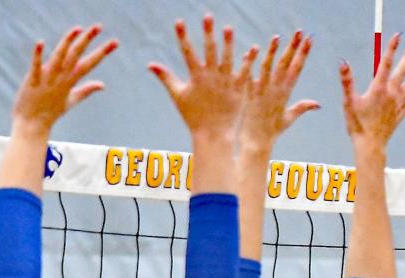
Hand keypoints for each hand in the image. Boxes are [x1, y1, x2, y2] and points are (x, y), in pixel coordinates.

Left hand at [11, 25, 117, 136]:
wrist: (32, 125)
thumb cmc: (50, 113)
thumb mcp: (72, 101)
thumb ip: (86, 90)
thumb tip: (102, 85)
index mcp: (70, 81)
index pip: (90, 64)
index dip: (103, 52)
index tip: (115, 42)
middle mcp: (60, 78)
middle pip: (76, 56)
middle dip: (88, 40)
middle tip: (99, 26)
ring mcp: (47, 79)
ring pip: (59, 58)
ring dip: (67, 42)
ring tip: (77, 29)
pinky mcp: (32, 81)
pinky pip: (35, 66)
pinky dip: (38, 55)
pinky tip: (40, 42)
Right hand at [149, 16, 257, 140]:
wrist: (213, 134)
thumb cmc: (193, 116)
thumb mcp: (178, 95)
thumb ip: (166, 78)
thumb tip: (150, 65)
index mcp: (196, 78)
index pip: (187, 52)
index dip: (182, 36)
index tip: (179, 21)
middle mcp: (211, 77)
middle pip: (209, 51)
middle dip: (207, 33)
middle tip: (207, 17)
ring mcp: (226, 82)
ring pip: (228, 58)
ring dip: (228, 43)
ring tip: (228, 28)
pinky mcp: (238, 89)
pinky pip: (244, 72)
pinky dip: (248, 62)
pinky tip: (254, 49)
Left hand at [241, 31, 318, 152]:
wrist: (255, 142)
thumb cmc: (272, 132)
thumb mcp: (289, 119)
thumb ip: (302, 107)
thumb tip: (318, 104)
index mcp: (286, 93)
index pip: (297, 68)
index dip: (304, 53)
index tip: (310, 39)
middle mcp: (275, 90)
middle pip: (285, 64)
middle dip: (294, 47)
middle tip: (300, 32)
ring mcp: (261, 91)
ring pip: (268, 67)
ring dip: (273, 51)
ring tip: (277, 37)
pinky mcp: (248, 94)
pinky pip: (249, 76)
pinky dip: (250, 64)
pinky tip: (252, 51)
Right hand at [340, 34, 404, 150]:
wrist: (370, 145)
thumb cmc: (357, 124)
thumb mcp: (348, 102)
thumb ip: (347, 81)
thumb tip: (342, 62)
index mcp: (378, 88)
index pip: (386, 63)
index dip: (391, 48)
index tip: (398, 36)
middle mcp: (391, 93)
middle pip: (402, 70)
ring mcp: (398, 103)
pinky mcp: (401, 113)